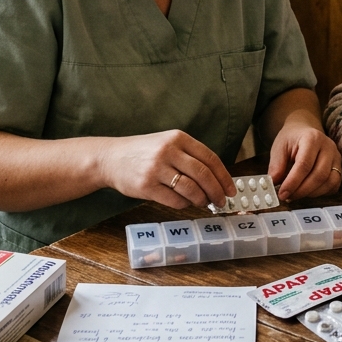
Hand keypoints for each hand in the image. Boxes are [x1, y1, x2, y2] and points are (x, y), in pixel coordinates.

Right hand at [100, 130, 234, 209]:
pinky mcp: (146, 186)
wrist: (110, 158)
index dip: (224, 176)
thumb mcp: (167, 143)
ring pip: (190, 188)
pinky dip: (183, 204)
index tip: (231, 189)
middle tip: (221, 201)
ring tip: (203, 203)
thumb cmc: (143, 152)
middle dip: (216, 191)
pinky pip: (174, 200)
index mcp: (178, 138)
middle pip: (203, 174)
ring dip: (201, 199)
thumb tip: (216, 179)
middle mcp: (168, 150)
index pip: (209, 158)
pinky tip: (184, 203)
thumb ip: (189, 156)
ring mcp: (156, 168)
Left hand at [268, 119, 341, 201]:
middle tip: (288, 197)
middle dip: (302, 190)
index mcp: (312, 138)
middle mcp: (328, 147)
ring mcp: (336, 157)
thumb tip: (273, 185)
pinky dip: (321, 193)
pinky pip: (334, 185)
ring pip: (330, 182)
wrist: (304, 130)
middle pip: (319, 175)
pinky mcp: (340, 167)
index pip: (304, 164)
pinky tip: (307, 192)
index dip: (293, 182)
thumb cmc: (291, 139)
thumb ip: (276, 166)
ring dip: (311, 193)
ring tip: (296, 195)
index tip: (282, 194)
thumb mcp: (279, 148)